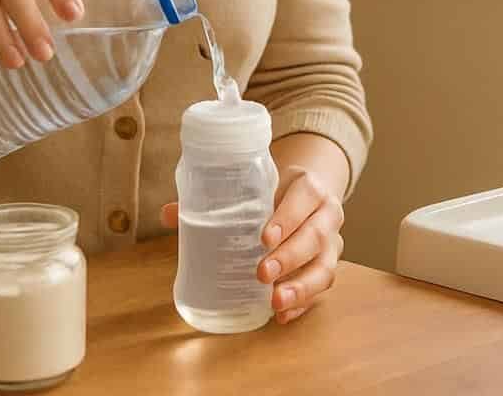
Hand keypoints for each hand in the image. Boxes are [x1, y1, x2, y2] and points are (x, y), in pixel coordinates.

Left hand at [165, 163, 344, 324]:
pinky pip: (321, 289)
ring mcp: (333, 243)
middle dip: (289, 256)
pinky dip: (302, 304)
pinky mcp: (329, 266)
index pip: (304, 197)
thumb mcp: (255, 186)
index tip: (263, 236)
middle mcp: (327, 214)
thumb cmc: (276, 192)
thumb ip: (216, 200)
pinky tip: (281, 315)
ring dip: (301, 287)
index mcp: (310, 187)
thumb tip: (169, 214)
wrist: (309, 196)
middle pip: (315, 236)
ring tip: (274, 302)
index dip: (287, 217)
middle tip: (261, 272)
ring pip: (324, 267)